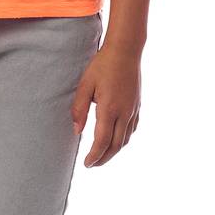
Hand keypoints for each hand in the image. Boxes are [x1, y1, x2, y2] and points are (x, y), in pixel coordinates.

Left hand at [71, 45, 141, 167]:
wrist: (126, 50)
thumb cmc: (103, 65)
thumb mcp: (85, 85)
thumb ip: (79, 109)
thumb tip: (76, 131)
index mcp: (109, 109)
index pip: (102, 142)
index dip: (94, 156)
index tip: (86, 164)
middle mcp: (124, 113)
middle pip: (115, 146)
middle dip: (104, 159)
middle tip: (92, 164)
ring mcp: (133, 110)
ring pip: (126, 139)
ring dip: (114, 151)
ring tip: (102, 155)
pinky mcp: (137, 106)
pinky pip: (132, 129)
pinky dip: (123, 139)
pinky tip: (117, 139)